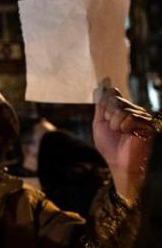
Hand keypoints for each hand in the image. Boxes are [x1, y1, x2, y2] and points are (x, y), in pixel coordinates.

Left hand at [93, 85, 155, 201]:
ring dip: (115, 123)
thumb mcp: (100, 122)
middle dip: (108, 115)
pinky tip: (129, 134)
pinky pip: (130, 117)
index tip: (106, 118)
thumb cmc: (109, 145)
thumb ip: (101, 104)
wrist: (118, 162)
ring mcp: (142, 116)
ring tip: (121, 133)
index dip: (104, 105)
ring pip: (122, 109)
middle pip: (115, 99)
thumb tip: (101, 85)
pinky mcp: (148, 124)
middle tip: (114, 129)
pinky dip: (125, 127)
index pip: (112, 93)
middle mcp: (134, 110)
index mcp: (123, 108)